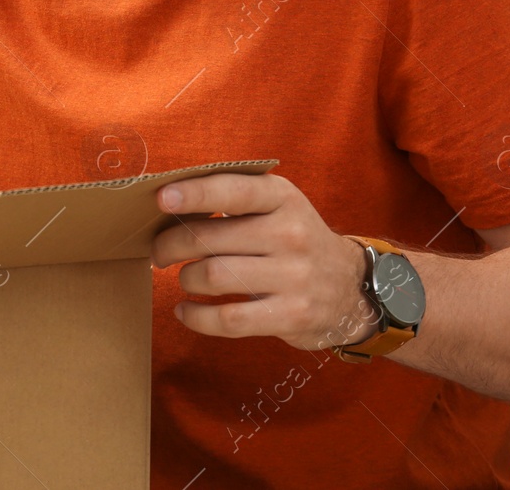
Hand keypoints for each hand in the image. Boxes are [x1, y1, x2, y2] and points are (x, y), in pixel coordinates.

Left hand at [151, 172, 380, 350]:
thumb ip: (233, 199)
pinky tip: (186, 311)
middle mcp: (291, 234)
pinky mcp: (291, 315)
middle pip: (208, 238)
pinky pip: (228, 319)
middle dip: (170, 245)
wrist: (351, 288)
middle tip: (159, 253)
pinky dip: (196, 317)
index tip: (162, 199)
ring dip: (184, 279)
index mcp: (283, 198)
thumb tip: (169, 200)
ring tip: (183, 278)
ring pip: (212, 276)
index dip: (195, 193)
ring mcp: (294, 276)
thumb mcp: (277, 207)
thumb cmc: (293, 241)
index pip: (234, 190)